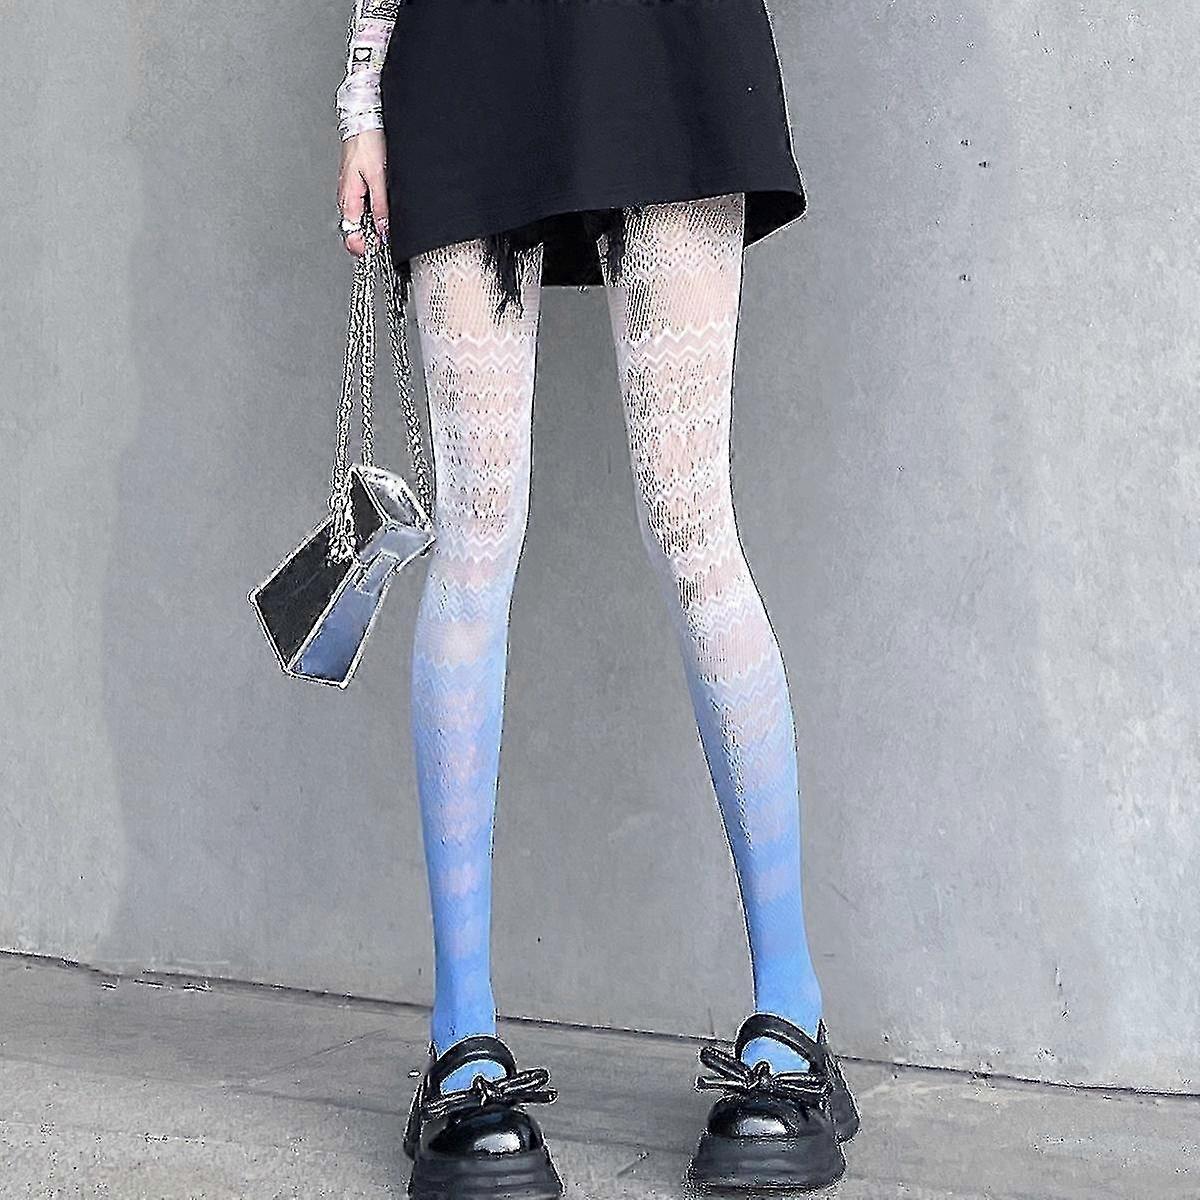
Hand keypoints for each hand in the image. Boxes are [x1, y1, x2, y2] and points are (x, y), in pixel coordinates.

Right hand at [337, 129, 388, 256]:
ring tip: (385, 228)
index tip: (374, 251)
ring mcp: (350, 190)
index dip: (361, 246)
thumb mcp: (379, 178)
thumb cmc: (368, 143)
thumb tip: (383, 230)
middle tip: (384, 242)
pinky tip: (382, 210)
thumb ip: (381, 206)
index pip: (350, 232)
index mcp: (348, 197)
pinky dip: (372, 211)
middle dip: (368, 238)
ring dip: (371, 225)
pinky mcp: (356, 183)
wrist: (364, 121)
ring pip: (359, 217)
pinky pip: (362, 204)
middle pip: (354, 227)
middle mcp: (346, 196)